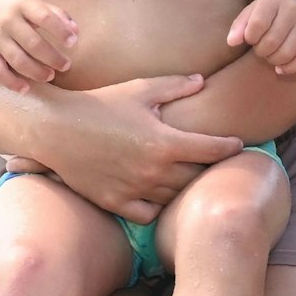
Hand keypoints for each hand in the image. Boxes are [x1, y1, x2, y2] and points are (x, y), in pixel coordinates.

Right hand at [0, 0, 77, 93]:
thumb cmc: (12, 7)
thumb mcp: (31, 2)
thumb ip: (55, 14)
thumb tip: (76, 31)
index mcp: (22, 4)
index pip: (44, 17)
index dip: (60, 31)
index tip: (73, 42)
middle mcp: (7, 21)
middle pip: (33, 43)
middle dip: (52, 57)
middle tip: (66, 65)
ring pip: (17, 60)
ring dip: (37, 72)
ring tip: (50, 76)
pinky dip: (12, 82)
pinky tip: (26, 89)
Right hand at [41, 75, 243, 223]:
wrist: (57, 128)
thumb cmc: (101, 104)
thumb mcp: (140, 89)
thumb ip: (175, 86)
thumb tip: (202, 81)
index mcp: (164, 142)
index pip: (212, 150)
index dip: (229, 147)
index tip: (238, 144)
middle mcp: (153, 171)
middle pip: (196, 177)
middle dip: (208, 168)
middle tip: (215, 161)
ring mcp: (134, 190)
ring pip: (174, 197)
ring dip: (183, 187)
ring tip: (188, 176)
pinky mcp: (114, 203)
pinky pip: (148, 213)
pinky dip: (157, 205)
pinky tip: (158, 192)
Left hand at [228, 0, 295, 74]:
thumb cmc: (274, 10)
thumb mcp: (255, 9)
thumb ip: (240, 24)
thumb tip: (231, 42)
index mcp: (274, 0)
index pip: (257, 24)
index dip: (250, 37)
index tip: (251, 38)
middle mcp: (293, 10)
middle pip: (271, 42)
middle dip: (261, 51)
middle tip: (261, 48)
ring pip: (286, 54)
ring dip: (273, 61)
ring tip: (271, 55)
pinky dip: (289, 69)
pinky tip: (281, 67)